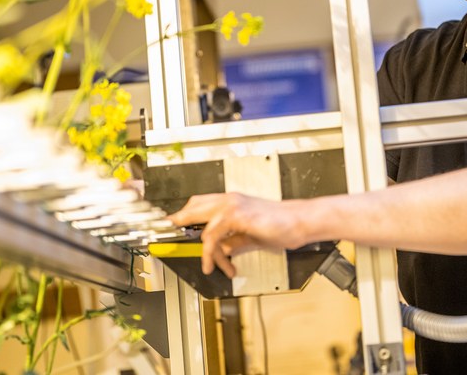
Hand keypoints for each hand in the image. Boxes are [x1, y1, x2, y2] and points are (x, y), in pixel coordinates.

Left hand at [168, 193, 308, 277]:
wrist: (299, 222)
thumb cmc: (281, 226)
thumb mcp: (251, 235)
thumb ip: (234, 241)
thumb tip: (222, 251)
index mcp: (232, 201)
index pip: (200, 203)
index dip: (184, 213)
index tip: (172, 223)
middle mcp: (230, 200)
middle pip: (193, 207)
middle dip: (178, 221)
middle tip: (167, 233)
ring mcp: (232, 205)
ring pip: (202, 226)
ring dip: (205, 252)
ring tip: (211, 266)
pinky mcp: (237, 215)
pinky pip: (213, 236)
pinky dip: (211, 253)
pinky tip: (216, 264)